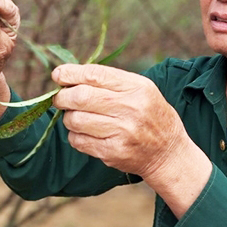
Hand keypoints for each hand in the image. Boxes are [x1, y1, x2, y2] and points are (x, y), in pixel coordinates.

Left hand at [52, 64, 211, 216]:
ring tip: (76, 117)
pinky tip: (85, 133)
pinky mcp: (113, 152)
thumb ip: (110, 81)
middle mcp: (131, 108)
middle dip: (63, 97)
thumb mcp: (142, 90)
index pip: (95, 75)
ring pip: (75, 120)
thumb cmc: (150, 115)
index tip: (58, 75)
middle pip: (80, 97)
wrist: (168, 153)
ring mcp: (122, 132)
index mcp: (137, 88)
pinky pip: (79, 141)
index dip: (70, 73)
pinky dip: (75, 136)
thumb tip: (69, 76)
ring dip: (68, 118)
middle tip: (60, 98)